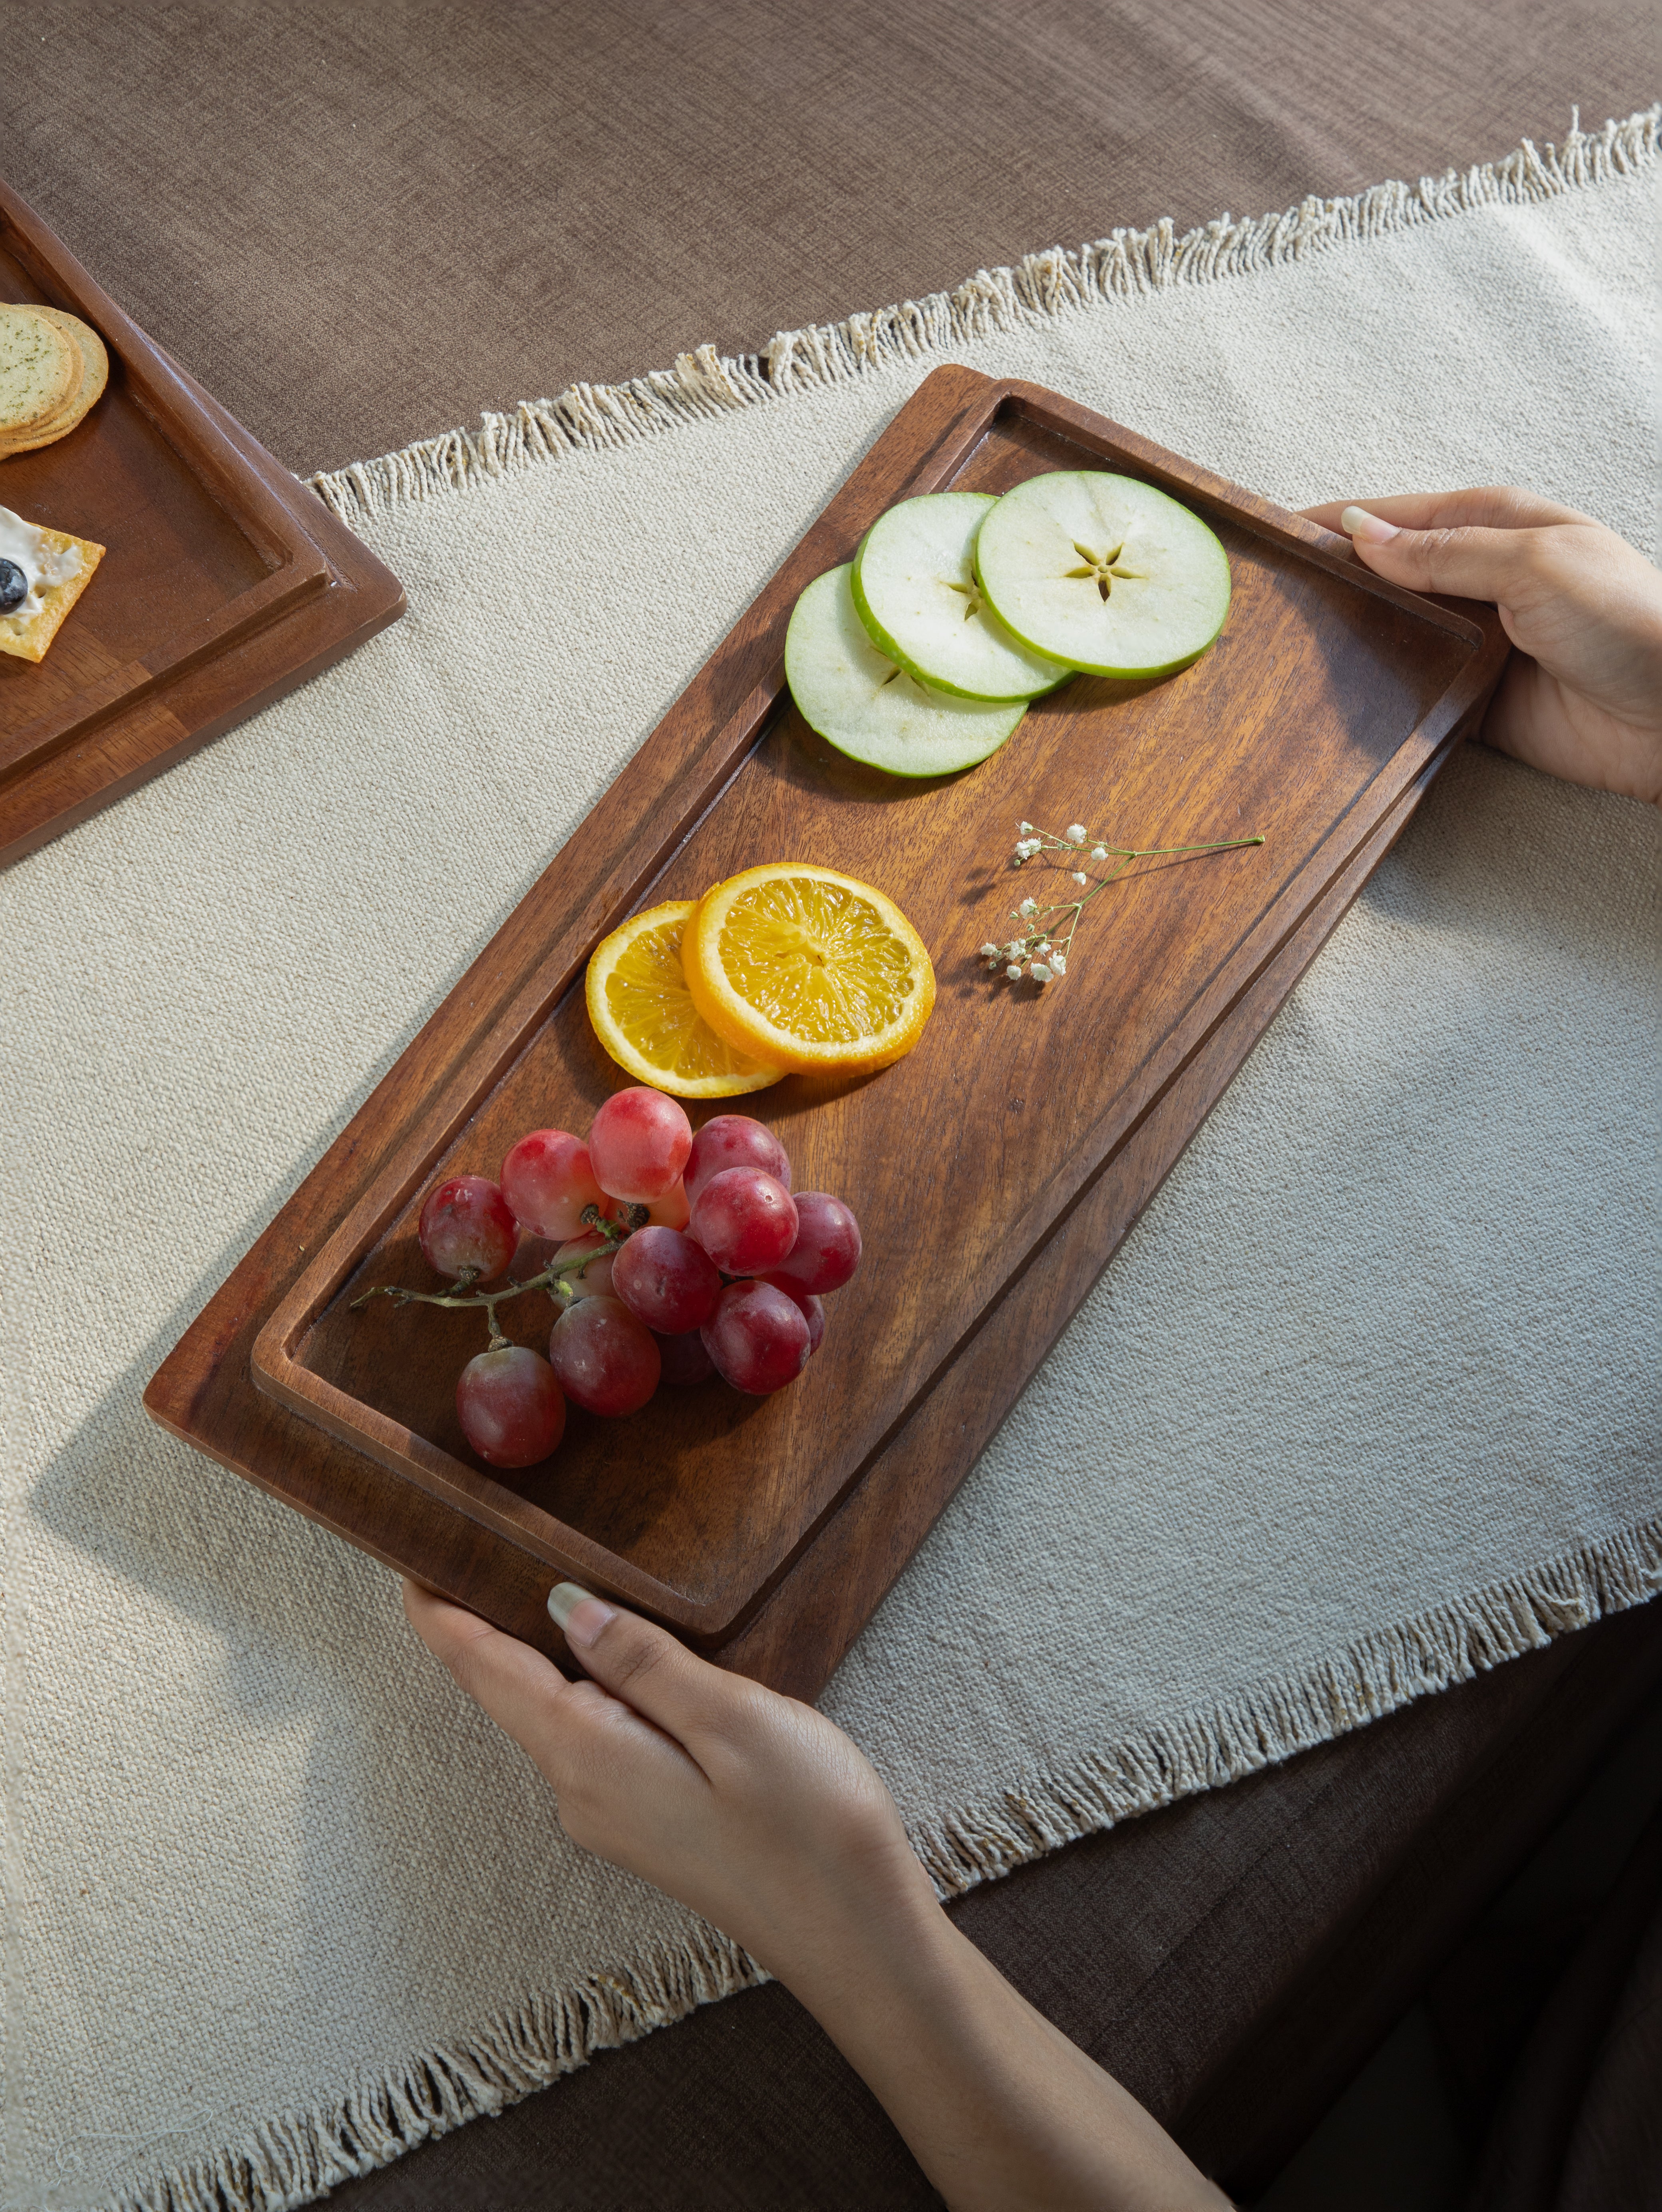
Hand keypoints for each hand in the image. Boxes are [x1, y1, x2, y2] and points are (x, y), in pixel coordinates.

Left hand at [402, 1576, 934, 1986]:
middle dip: (483, 1621)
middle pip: (510, 1690)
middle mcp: (580, 1791)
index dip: (443, 1612)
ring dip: (537, 1650)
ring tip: (533, 1577)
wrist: (857, 1938)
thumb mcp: (732, 1719)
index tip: (408, 1557)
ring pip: (553, 1712)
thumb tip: (568, 1607)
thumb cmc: (809, 1828)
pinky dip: (584, 1684)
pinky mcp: (647, 1820)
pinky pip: (593, 1736)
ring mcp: (612, 1813)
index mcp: (590, 1757)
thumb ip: (645, 1661)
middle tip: (469, 1542)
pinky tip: (610, 1651)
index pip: (487, 1671)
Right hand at [1303, 488, 1661, 805]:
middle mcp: (1481, 581)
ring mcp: (1476, 644)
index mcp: (1496, 526)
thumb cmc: (1625, 621)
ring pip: (1393, 636)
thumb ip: (1443, 552)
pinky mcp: (1474, 703)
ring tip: (1284, 649)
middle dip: (1333, 583)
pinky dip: (1378, 698)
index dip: (1335, 523)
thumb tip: (1362, 533)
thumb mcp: (1531, 563)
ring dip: (1350, 643)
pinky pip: (1412, 695)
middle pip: (1388, 576)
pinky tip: (1337, 699)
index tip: (1275, 535)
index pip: (1397, 518)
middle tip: (1268, 597)